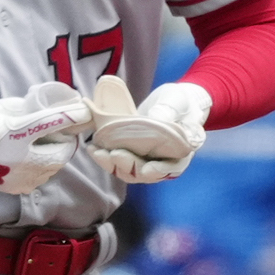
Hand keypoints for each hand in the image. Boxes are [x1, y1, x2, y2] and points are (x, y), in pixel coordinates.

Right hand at [0, 82, 90, 193]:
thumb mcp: (4, 108)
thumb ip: (30, 109)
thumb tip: (56, 109)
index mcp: (15, 133)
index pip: (53, 122)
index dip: (73, 116)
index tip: (84, 112)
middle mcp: (20, 158)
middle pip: (60, 151)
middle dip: (64, 142)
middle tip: (60, 132)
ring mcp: (19, 176)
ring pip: (53, 167)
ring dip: (54, 156)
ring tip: (43, 146)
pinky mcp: (16, 186)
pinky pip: (39, 177)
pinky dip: (40, 167)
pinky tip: (31, 158)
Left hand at [87, 78, 209, 183]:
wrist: (172, 102)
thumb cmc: (181, 102)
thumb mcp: (177, 103)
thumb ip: (169, 112)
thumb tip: (156, 118)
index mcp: (181, 151)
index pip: (173, 167)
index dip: (160, 170)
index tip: (147, 170)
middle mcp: (162, 160)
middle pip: (145, 172)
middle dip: (129, 166)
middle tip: (115, 155)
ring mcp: (145, 158)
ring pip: (129, 170)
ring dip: (112, 164)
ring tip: (97, 152)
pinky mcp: (131, 153)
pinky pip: (118, 160)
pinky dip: (106, 157)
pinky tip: (93, 148)